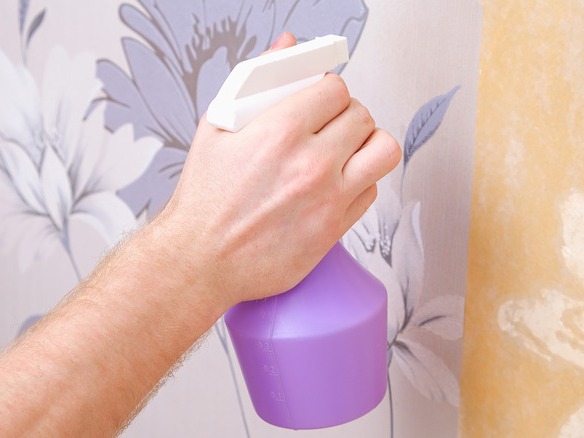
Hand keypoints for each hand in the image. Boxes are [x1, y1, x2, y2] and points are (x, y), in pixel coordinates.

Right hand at [150, 33, 400, 306]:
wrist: (200, 260)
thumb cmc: (204, 199)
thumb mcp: (218, 126)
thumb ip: (256, 81)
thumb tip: (287, 49)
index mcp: (281, 131)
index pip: (336, 89)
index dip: (329, 90)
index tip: (321, 99)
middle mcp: (311, 163)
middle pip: (362, 116)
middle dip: (347, 114)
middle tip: (331, 124)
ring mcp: (328, 198)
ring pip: (383, 150)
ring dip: (369, 144)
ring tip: (348, 149)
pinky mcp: (334, 229)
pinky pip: (372, 191)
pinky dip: (360, 182)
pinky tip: (337, 183)